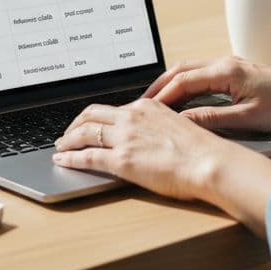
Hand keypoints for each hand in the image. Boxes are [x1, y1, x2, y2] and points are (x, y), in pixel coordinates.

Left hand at [53, 98, 239, 200]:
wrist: (209, 162)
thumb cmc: (202, 151)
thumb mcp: (177, 127)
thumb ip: (157, 128)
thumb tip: (148, 138)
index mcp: (147, 107)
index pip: (112, 108)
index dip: (95, 117)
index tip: (89, 124)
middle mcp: (132, 117)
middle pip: (91, 114)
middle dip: (75, 124)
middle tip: (67, 134)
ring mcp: (125, 137)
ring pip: (84, 132)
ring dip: (68, 139)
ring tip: (60, 146)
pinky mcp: (121, 159)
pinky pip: (86, 156)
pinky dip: (70, 157)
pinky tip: (62, 160)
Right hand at [142, 56, 270, 133]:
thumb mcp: (248, 119)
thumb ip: (212, 119)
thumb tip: (183, 122)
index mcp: (225, 71)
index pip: (183, 81)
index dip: (162, 96)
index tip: (146, 110)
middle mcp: (225, 62)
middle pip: (181, 70)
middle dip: (159, 86)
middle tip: (142, 104)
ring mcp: (230, 65)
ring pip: (190, 69)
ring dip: (171, 83)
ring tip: (156, 101)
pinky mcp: (236, 71)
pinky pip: (202, 73)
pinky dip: (185, 83)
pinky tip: (181, 98)